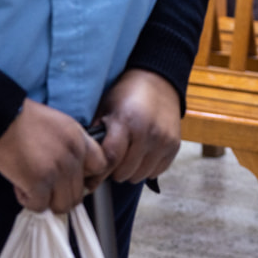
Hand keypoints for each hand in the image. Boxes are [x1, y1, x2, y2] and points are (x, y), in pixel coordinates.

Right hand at [0, 99, 106, 213]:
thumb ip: (72, 146)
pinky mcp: (38, 182)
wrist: (2, 116)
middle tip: (45, 187)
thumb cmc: (25, 120)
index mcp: (80, 140)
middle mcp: (73, 157)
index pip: (101, 166)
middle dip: (60, 194)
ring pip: (62, 205)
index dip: (86, 177)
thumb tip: (72, 172)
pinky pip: (39, 206)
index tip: (70, 178)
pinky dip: (28, 200)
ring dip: (46, 201)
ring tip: (32, 187)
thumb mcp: (61, 125)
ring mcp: (57, 171)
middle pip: (79, 193)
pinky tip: (20, 186)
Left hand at [94, 69, 184, 183]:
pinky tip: (142, 155)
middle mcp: (148, 132)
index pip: (110, 159)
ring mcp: (164, 140)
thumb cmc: (127, 93)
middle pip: (125, 172)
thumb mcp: (106, 107)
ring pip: (140, 175)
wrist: (158, 81)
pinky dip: (147, 168)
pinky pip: (156, 172)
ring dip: (131, 171)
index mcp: (127, 121)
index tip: (92, 177)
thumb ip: (96, 134)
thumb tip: (83, 161)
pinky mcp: (174, 146)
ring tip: (127, 156)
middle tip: (112, 159)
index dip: (98, 171)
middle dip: (114, 170)